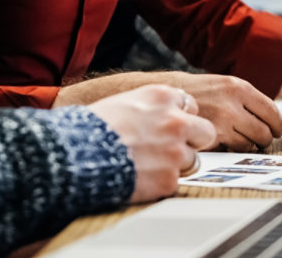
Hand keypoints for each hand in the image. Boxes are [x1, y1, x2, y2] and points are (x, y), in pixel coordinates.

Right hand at [88, 84, 215, 202]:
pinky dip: (160, 184)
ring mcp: (175, 151)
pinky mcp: (169, 179)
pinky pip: (175, 182)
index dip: (181, 118)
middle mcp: (175, 121)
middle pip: (205, 131)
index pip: (190, 105)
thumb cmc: (90, 128)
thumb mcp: (124, 102)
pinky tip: (139, 179)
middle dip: (193, 140)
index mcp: (162, 96)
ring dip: (176, 165)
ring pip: (193, 160)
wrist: (75, 156)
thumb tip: (162, 118)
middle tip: (173, 148)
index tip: (169, 127)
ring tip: (148, 166)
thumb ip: (151, 109)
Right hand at [160, 72, 281, 151]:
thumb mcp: (226, 85)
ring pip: (249, 144)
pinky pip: (231, 151)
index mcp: (239, 87)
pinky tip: (225, 142)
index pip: (271, 111)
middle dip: (265, 139)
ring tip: (239, 140)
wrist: (167, 94)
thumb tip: (272, 120)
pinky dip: (231, 150)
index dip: (277, 125)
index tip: (277, 130)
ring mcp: (220, 122)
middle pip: (264, 132)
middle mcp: (232, 104)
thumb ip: (248, 100)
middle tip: (261, 140)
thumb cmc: (200, 92)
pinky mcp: (209, 138)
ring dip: (248, 146)